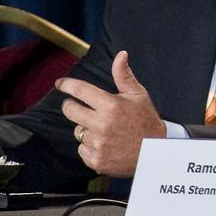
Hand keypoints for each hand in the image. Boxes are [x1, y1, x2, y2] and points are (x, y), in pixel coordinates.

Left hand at [57, 50, 164, 177]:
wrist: (156, 153)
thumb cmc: (146, 120)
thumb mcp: (138, 95)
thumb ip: (124, 75)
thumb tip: (121, 55)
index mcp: (111, 106)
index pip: (79, 90)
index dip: (66, 85)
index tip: (60, 83)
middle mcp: (102, 125)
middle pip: (69, 110)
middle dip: (70, 106)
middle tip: (77, 107)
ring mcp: (98, 144)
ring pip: (77, 131)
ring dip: (85, 129)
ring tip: (103, 130)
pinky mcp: (96, 161)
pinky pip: (82, 149)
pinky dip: (90, 147)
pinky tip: (105, 145)